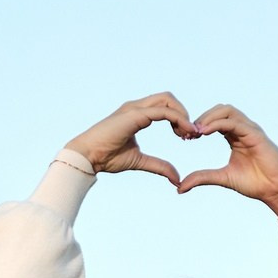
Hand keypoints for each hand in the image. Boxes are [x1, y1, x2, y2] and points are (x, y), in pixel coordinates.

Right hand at [65, 94, 191, 185]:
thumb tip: (177, 179)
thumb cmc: (107, 158)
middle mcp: (136, 107)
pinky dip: (177, 119)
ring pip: (167, 100)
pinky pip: (163, 111)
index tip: (186, 137)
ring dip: (182, 114)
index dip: (179, 119)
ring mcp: (135, 108)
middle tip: (190, 135)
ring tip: (188, 133)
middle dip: (184, 114)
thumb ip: (159, 166)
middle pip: (168, 98)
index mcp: (137, 114)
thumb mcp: (139, 161)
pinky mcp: (134, 114)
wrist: (88, 157)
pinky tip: (184, 132)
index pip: (165, 107)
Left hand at [177, 104, 277, 218]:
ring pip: (227, 110)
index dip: (198, 125)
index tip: (185, 138)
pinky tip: (204, 132)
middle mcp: (242, 129)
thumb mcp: (223, 178)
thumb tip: (180, 187)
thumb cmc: (256, 183)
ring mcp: (250, 129)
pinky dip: (218, 124)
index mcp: (234, 136)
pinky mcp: (256, 134)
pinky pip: (235, 122)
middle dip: (201, 118)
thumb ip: (203, 178)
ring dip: (208, 117)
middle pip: (219, 110)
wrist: (276, 189)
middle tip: (187, 133)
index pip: (214, 120)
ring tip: (195, 131)